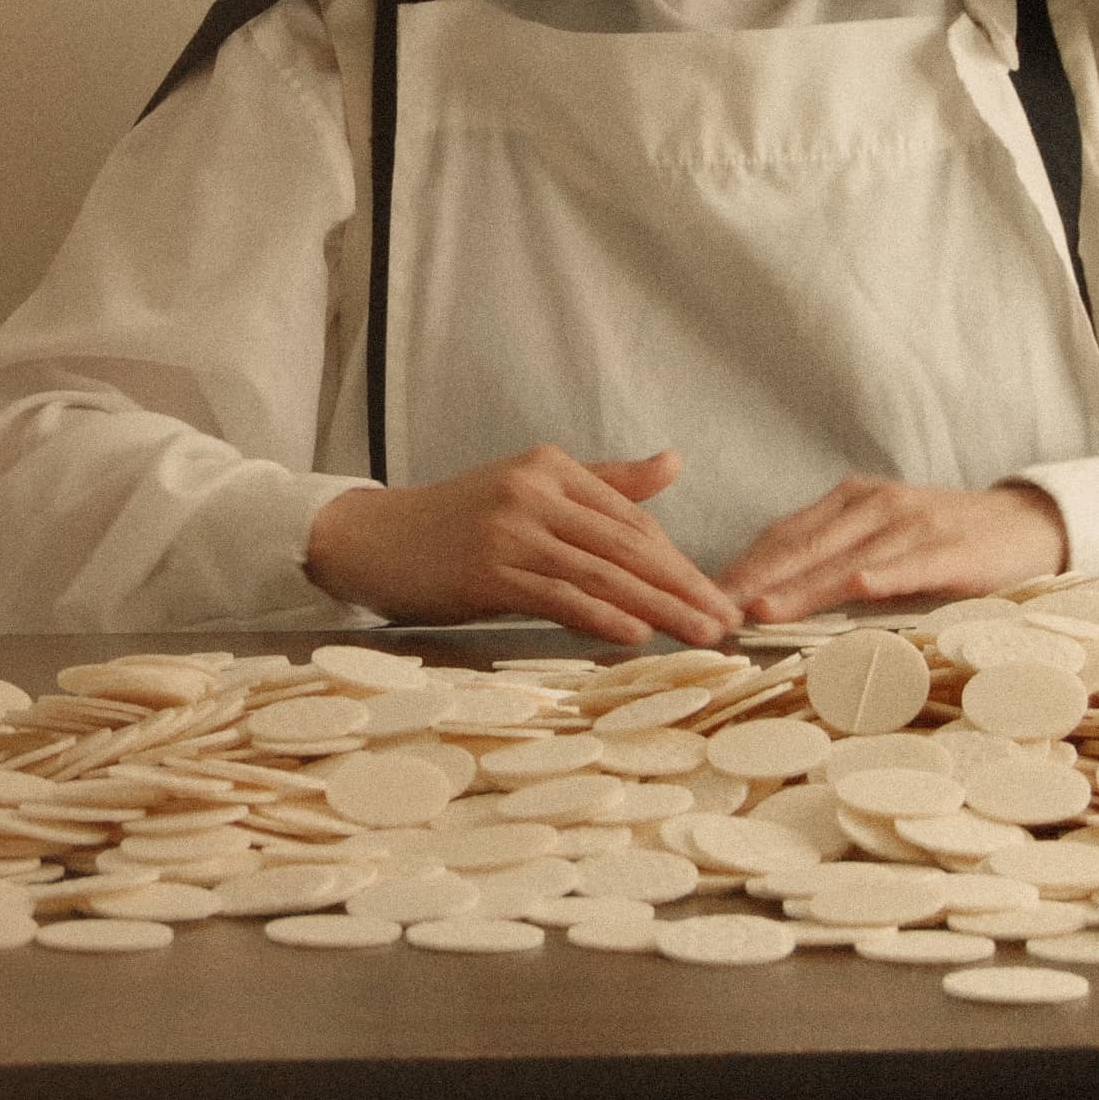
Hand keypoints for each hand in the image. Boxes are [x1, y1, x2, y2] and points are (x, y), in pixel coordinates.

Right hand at [303, 444, 740, 646]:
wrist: (370, 539)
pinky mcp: (486, 568)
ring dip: (659, 607)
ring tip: (701, 636)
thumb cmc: (452, 522)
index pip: (632, 519)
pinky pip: (558, 593)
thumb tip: (674, 463)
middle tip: (728, 621)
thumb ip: (604, 482)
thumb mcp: (528, 489)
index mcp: (550, 467)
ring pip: (602, 571)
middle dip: (684, 585)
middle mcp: (534, 491)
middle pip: (627, 544)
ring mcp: (510, 529)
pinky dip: (600, 614)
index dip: (679, 561)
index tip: (715, 596)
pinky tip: (636, 633)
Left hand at [714, 478, 1066, 622]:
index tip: (703, 596)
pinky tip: (857, 587)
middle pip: (804, 545)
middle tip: (714, 610)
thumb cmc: (943, 540)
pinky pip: (910, 564)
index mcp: (852, 501)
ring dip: (801, 585)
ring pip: (845, 558)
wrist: (1027, 525)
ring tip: (762, 609)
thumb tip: (770, 598)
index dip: (744, 565)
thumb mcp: (882, 538)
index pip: (785, 534)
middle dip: (755, 578)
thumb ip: (834, 560)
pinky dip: (882, 574)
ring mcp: (913, 525)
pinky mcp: (951, 549)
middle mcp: (875, 505)